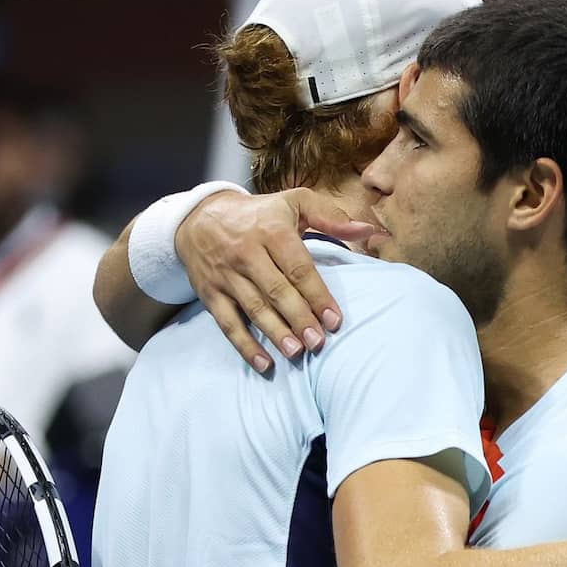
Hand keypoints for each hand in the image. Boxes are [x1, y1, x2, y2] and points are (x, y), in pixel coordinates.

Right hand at [175, 188, 376, 371]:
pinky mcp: (210, 293)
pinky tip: (265, 363)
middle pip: (276, 291)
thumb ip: (331, 217)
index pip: (298, 268)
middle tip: (319, 343)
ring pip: (254, 308)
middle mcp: (246, 253)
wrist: (200, 217)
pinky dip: (245, 345)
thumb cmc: (259, 214)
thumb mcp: (294, 203)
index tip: (334, 320)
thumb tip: (366, 230)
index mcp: (271, 231)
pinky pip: (228, 323)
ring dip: (276, 333)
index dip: (317, 295)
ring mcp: (226, 275)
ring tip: (297, 353)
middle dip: (299, 318)